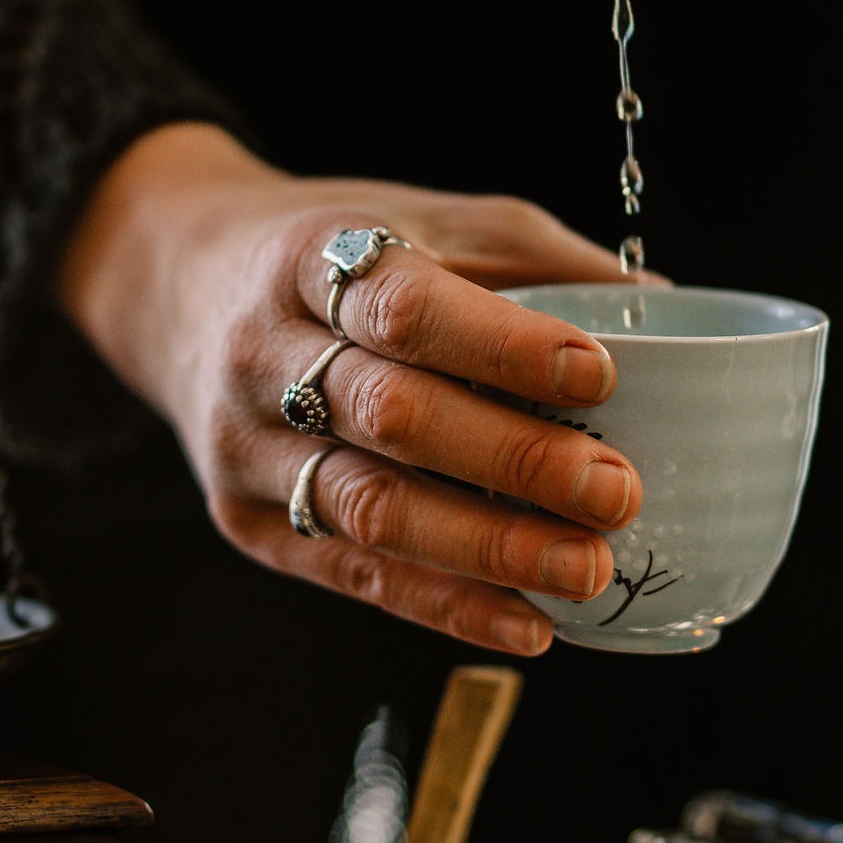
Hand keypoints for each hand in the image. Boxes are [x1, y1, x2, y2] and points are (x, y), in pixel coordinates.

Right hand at [57, 124, 642, 655]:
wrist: (174, 287)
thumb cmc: (330, 252)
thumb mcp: (419, 218)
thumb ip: (535, 258)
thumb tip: (667, 308)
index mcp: (311, 258)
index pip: (407, 308)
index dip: (504, 345)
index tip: (600, 371)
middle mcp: (264, 354)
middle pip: (393, 418)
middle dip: (514, 461)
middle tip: (616, 492)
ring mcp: (246, 446)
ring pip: (370, 509)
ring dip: (488, 551)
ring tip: (586, 572)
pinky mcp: (245, 520)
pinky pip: (352, 574)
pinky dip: (446, 606)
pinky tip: (526, 625)